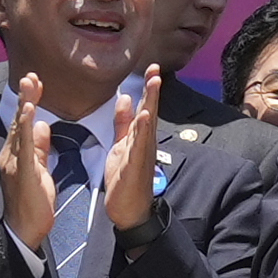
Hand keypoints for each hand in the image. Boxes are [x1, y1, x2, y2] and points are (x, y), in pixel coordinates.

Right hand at [0, 72, 54, 248]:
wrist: (26, 228)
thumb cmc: (33, 201)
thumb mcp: (39, 168)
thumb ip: (39, 147)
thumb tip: (41, 126)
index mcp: (17, 154)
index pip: (24, 123)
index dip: (29, 102)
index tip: (35, 83)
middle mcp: (12, 155)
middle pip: (19, 121)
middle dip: (25, 97)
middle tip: (31, 76)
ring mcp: (14, 162)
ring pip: (19, 130)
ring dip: (25, 106)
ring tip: (30, 87)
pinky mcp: (22, 171)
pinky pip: (24, 146)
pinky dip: (26, 128)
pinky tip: (29, 114)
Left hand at [104, 65, 160, 232]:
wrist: (130, 209)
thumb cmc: (125, 179)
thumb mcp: (121, 146)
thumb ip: (123, 123)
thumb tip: (124, 99)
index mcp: (139, 137)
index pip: (145, 107)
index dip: (148, 88)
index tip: (151, 68)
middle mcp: (145, 142)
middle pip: (150, 110)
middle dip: (153, 90)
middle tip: (156, 69)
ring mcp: (142, 152)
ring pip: (148, 123)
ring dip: (152, 103)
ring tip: (154, 84)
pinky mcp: (136, 164)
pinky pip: (140, 144)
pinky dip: (143, 130)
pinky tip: (145, 116)